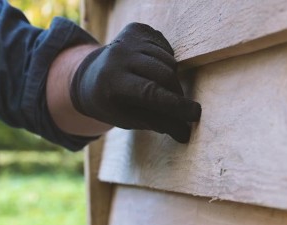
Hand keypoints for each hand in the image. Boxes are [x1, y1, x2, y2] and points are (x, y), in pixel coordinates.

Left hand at [70, 23, 200, 142]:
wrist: (90, 76)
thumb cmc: (113, 104)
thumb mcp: (129, 119)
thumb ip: (157, 123)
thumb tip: (186, 134)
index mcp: (111, 82)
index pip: (150, 92)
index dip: (176, 105)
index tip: (195, 114)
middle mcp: (117, 56)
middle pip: (164, 74)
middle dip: (177, 93)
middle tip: (178, 107)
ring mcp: (126, 39)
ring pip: (168, 60)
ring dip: (171, 78)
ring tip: (160, 89)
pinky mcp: (136, 29)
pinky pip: (166, 48)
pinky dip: (166, 62)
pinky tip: (153, 69)